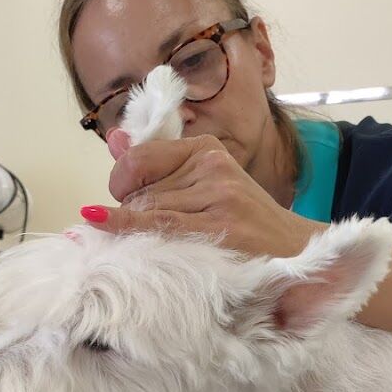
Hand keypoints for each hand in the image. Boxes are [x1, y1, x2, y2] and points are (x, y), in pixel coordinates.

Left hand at [79, 131, 318, 258]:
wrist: (294, 251)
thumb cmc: (245, 224)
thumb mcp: (205, 184)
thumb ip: (158, 165)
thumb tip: (114, 140)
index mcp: (206, 148)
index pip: (140, 158)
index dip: (122, 182)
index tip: (124, 199)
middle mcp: (210, 164)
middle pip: (140, 189)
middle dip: (131, 213)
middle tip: (147, 235)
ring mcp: (217, 193)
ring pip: (146, 209)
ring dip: (138, 231)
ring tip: (157, 247)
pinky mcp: (219, 224)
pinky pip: (157, 223)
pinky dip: (123, 224)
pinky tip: (96, 219)